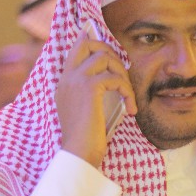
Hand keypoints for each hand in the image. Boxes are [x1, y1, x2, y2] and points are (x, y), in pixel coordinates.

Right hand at [56, 27, 136, 166]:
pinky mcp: (89, 87)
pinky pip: (115, 78)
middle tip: (122, 73)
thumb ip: (92, 94)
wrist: (78, 152)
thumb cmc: (85, 139)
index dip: (93, 43)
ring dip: (123, 74)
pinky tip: (131, 108)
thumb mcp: (86, 111)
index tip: (111, 53)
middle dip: (110, 52)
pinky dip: (128, 92)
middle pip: (88, 43)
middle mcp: (67, 77)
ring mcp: (76, 80)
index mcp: (65, 83)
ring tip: (128, 95)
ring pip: (105, 57)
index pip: (76, 49)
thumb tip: (113, 81)